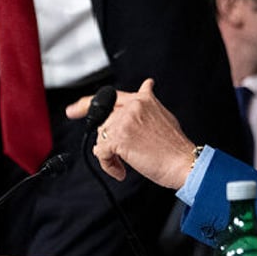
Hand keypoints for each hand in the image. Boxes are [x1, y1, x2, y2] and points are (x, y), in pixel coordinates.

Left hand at [70, 79, 196, 189]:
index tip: (73, 110)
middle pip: (103, 120)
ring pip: (101, 137)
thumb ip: (149, 101)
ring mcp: (125, 120)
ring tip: (125, 163)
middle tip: (112, 154)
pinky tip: (122, 170)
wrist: (183, 161)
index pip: (111, 96)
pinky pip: (101, 152)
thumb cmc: (175, 145)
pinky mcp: (119, 137)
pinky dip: (109, 165)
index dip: (88, 103)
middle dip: (104, 139)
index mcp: (143, 99)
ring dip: (110, 154)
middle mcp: (133, 106)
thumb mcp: (163, 114)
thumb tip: (147, 85)